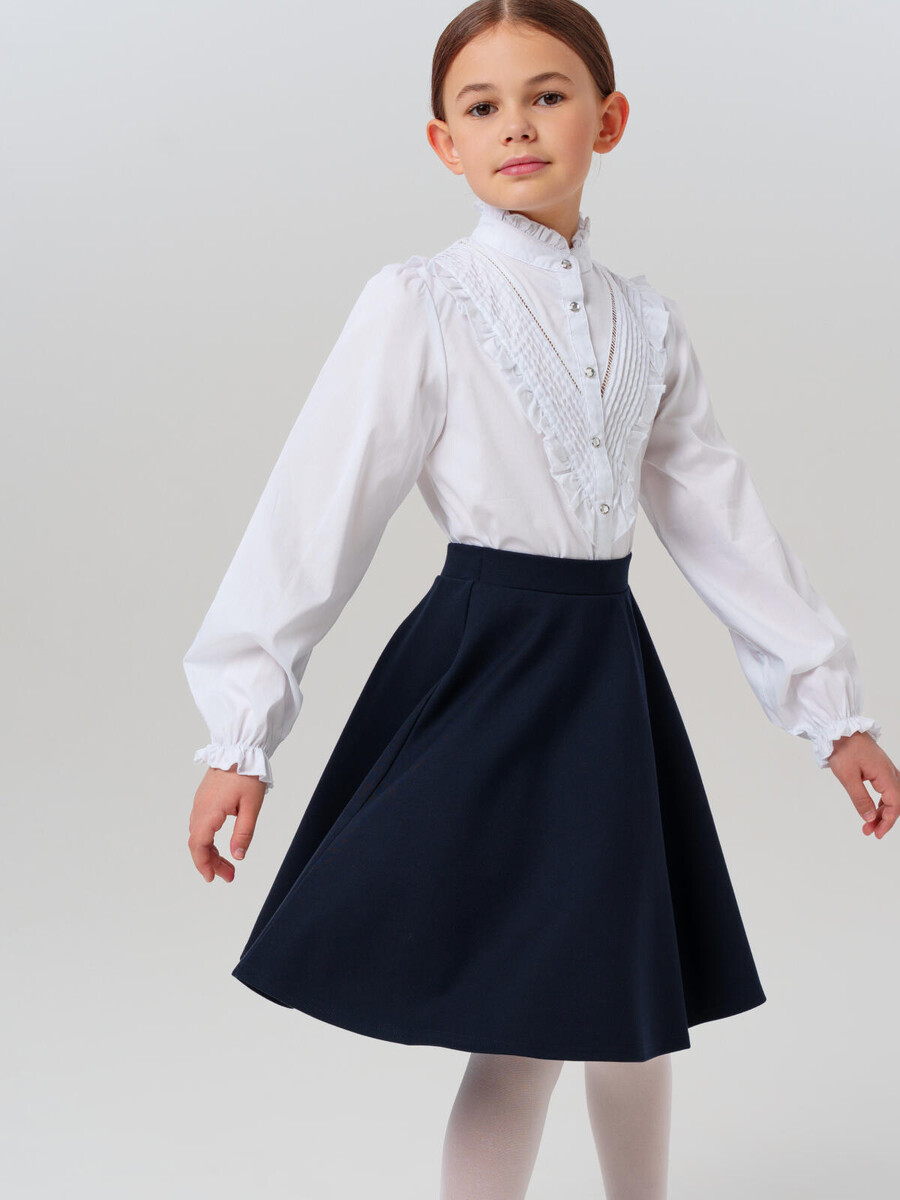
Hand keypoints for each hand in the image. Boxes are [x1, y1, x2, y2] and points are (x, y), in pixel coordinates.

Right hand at [188, 765, 265, 881]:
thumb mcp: (251, 806)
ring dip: (209, 851)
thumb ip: (243, 833)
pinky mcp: (204, 798)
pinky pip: (200, 824)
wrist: (240, 748)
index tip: (212, 878)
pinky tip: (220, 843)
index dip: (203, 864)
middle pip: (197, 843)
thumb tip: (238, 856)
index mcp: (209, 812)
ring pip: (198, 834)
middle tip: (228, 875)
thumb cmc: (247, 774)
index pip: (199, 845)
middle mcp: (200, 808)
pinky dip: (207, 839)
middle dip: (210, 862)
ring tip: (227, 863)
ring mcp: (200, 802)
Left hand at [826, 730, 899, 838]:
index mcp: (886, 775)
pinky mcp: (881, 768)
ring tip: (868, 824)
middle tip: (869, 831)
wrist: (840, 729)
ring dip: (883, 812)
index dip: (887, 822)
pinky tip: (872, 809)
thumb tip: (870, 818)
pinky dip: (882, 802)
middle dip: (884, 819)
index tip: (876, 834)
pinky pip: (888, 789)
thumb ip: (860, 799)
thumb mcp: (848, 777)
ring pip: (893, 796)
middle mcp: (891, 773)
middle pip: (896, 802)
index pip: (895, 805)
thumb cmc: (843, 749)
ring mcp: (887, 770)